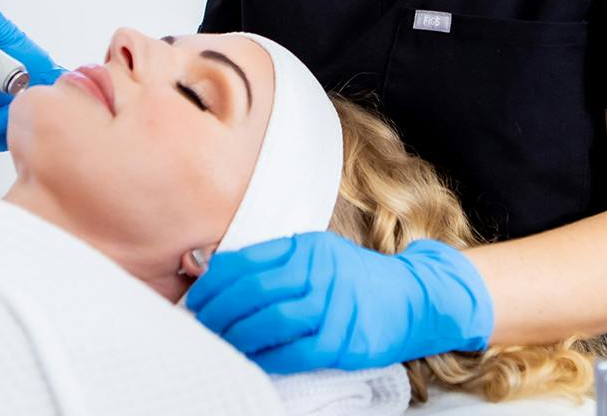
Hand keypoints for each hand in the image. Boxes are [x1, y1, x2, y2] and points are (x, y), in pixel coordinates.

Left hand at [184, 231, 493, 373]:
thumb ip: (278, 262)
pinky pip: (293, 351)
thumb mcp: (318, 255)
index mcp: (307, 246)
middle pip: (253, 291)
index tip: (196, 296)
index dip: (215, 282)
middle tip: (198, 324)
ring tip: (217, 342)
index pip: (248, 261)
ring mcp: (332, 306)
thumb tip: (221, 275)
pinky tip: (249, 359)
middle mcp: (319, 271)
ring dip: (235, 335)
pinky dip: (265, 357)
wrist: (411, 298)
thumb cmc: (355, 279)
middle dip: (217, 310)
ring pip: (269, 321)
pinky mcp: (341, 340)